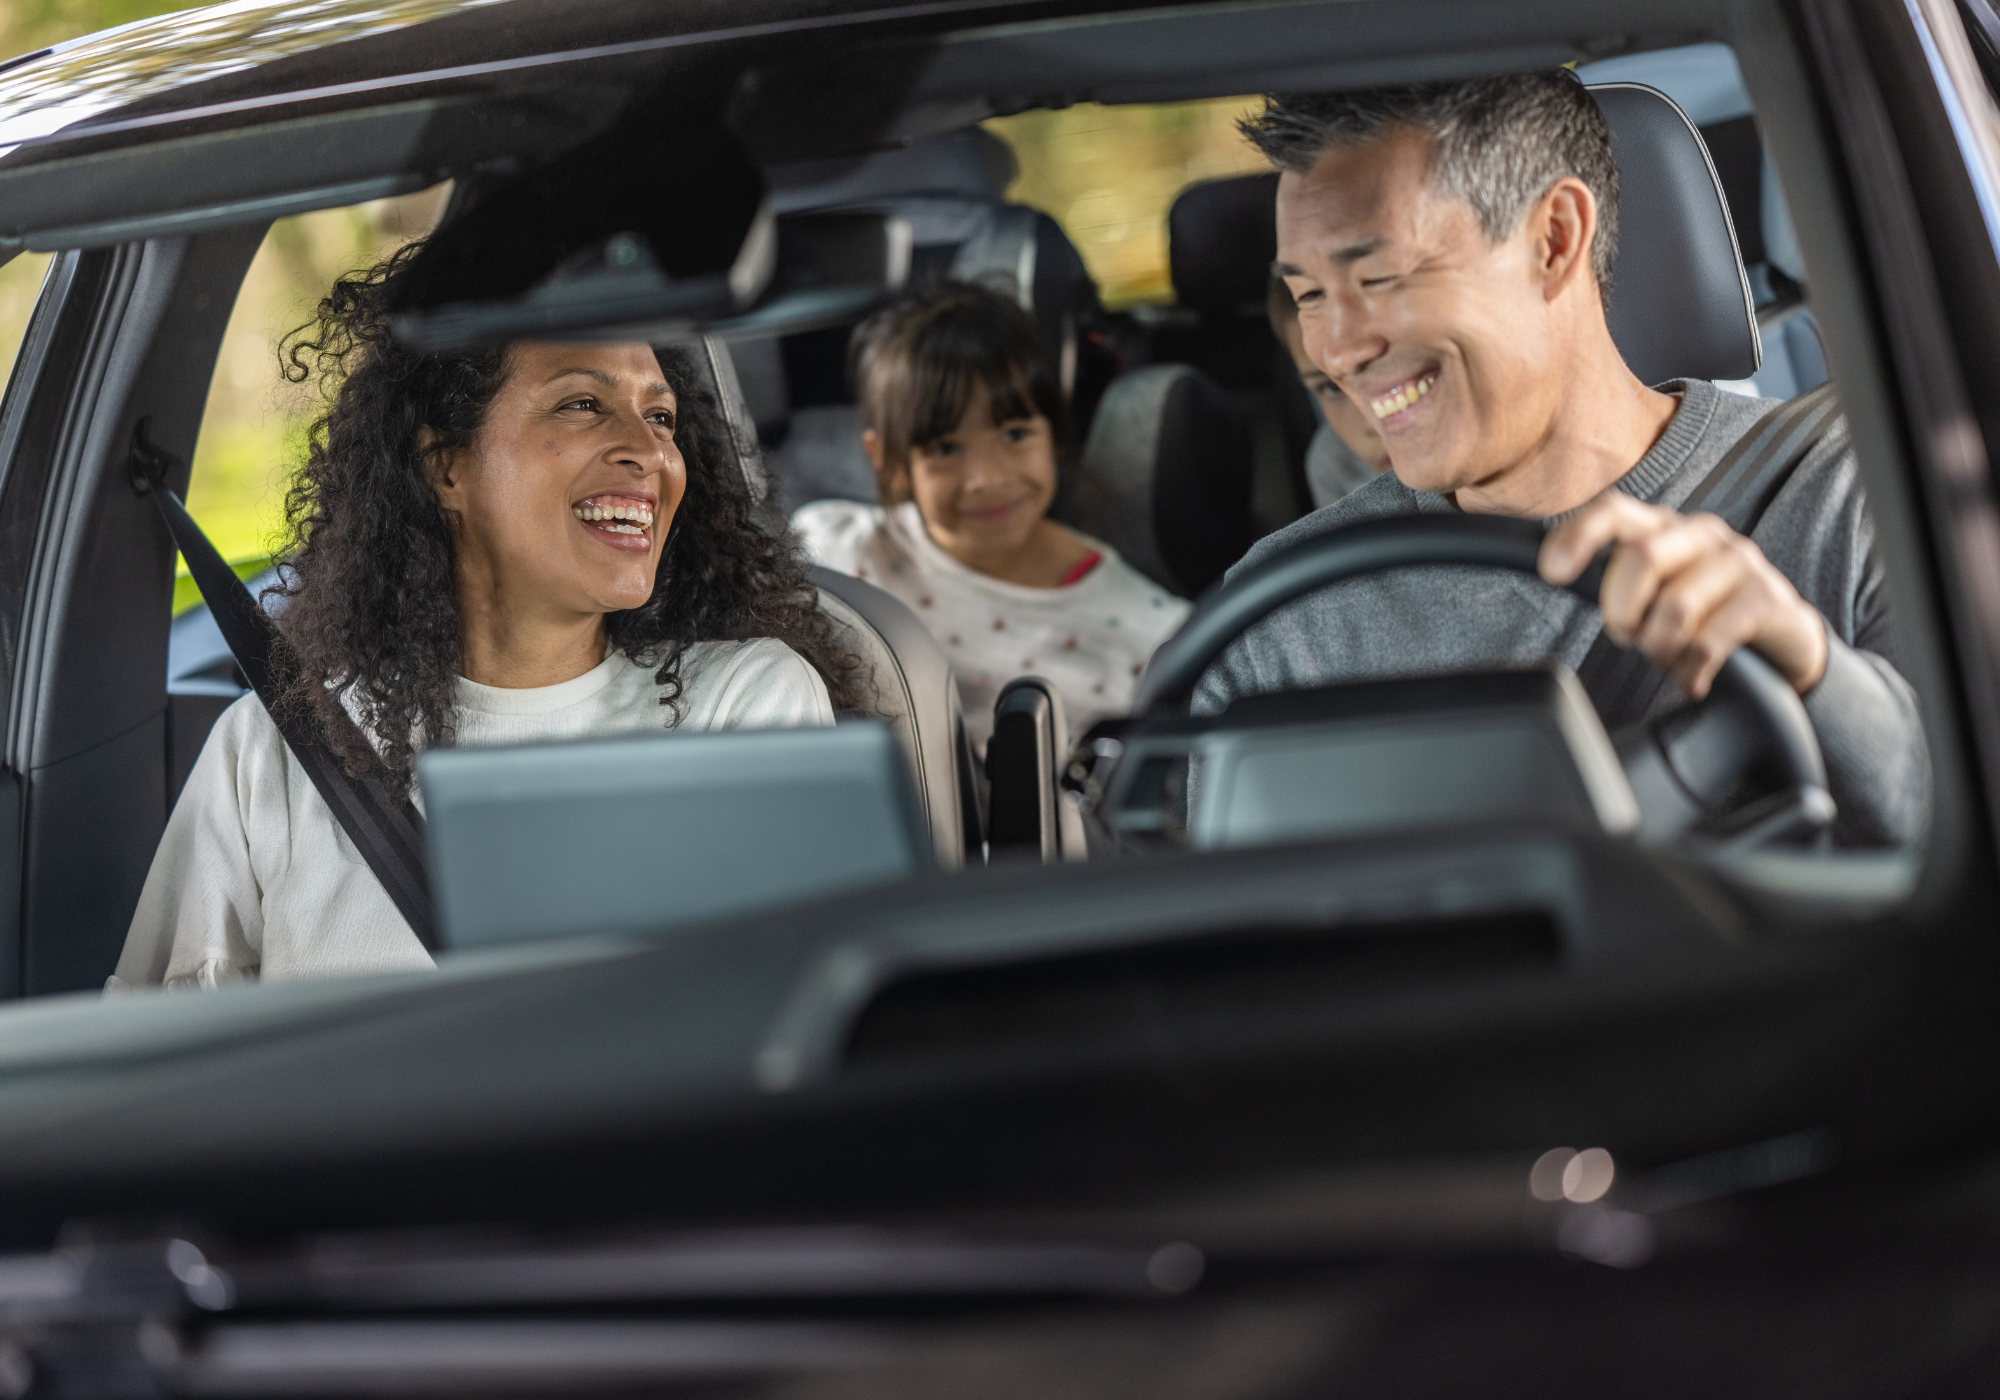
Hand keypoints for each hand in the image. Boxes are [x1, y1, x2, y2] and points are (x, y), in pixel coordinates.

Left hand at [1539, 492, 1828, 698]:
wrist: (1781, 636)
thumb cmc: (1700, 612)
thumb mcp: (1651, 591)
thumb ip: (1610, 580)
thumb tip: (1552, 572)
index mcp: (1662, 526)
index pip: (1614, 511)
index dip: (1580, 536)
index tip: (1553, 572)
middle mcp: (1700, 534)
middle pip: (1642, 558)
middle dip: (1623, 611)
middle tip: (1629, 636)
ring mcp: (1737, 561)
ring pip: (1674, 608)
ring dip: (1659, 649)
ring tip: (1667, 657)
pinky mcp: (1766, 597)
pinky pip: (1708, 643)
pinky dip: (1689, 671)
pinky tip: (1692, 678)